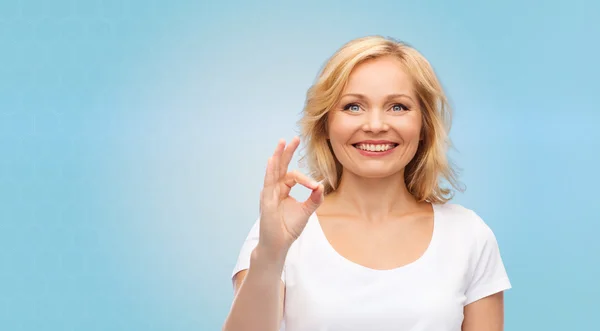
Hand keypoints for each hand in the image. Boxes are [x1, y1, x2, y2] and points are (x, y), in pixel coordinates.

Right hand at [257, 137, 324, 259]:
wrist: (279, 244)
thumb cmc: (289, 228)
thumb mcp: (306, 211)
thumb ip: (314, 199)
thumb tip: (321, 185)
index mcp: (282, 190)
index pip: (293, 176)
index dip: (306, 179)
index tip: (315, 186)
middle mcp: (274, 189)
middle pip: (280, 167)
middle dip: (287, 152)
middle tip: (294, 138)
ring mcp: (269, 194)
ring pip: (274, 171)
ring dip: (278, 156)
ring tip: (282, 143)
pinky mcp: (266, 201)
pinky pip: (268, 183)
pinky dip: (270, 171)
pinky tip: (272, 160)